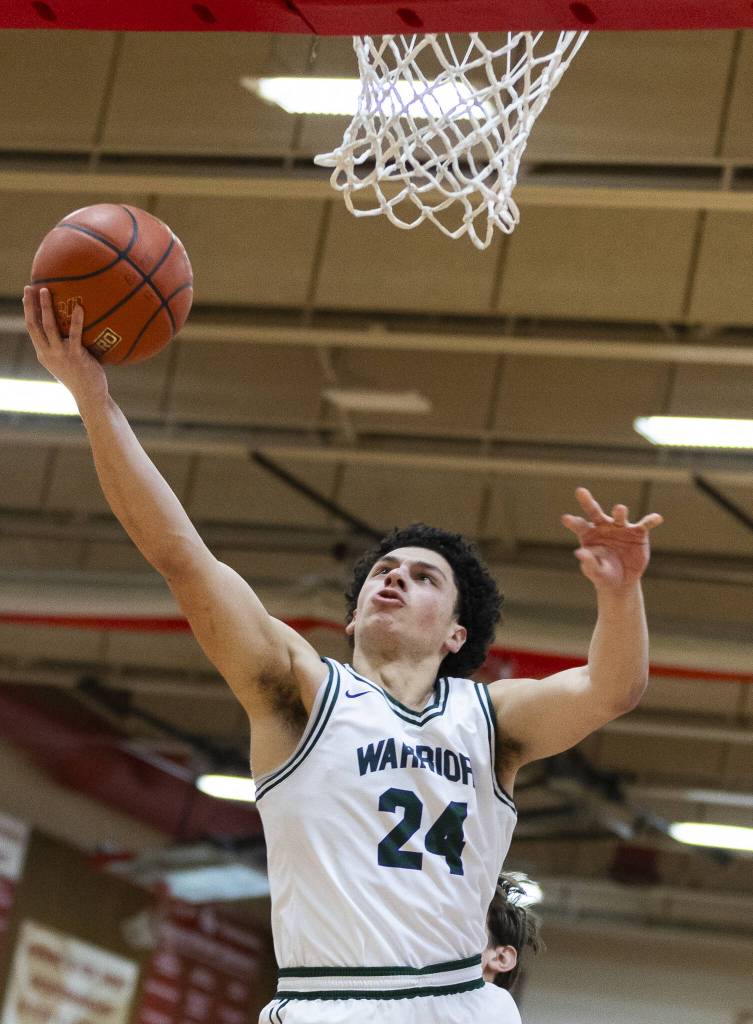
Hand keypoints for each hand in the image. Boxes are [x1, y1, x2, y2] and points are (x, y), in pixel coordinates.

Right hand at [23, 286, 107, 408]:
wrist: (90, 395)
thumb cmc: (81, 376)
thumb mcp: (65, 361)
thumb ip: (62, 347)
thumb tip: (69, 328)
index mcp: (43, 353)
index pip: (31, 329)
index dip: (28, 311)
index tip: (27, 295)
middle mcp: (47, 353)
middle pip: (33, 324)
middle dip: (29, 305)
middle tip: (30, 287)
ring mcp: (60, 355)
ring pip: (48, 326)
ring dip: (45, 307)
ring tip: (46, 290)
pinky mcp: (75, 356)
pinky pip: (75, 335)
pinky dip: (76, 320)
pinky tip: (79, 307)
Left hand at [561, 487, 662, 591]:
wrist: (622, 581)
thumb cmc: (603, 574)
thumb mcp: (595, 571)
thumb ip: (589, 562)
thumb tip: (580, 552)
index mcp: (589, 535)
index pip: (579, 525)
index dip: (573, 522)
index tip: (565, 518)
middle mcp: (603, 527)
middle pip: (595, 512)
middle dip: (588, 502)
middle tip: (580, 492)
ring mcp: (621, 528)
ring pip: (619, 516)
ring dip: (619, 512)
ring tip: (620, 509)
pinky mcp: (638, 533)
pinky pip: (645, 524)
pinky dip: (650, 520)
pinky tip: (656, 518)